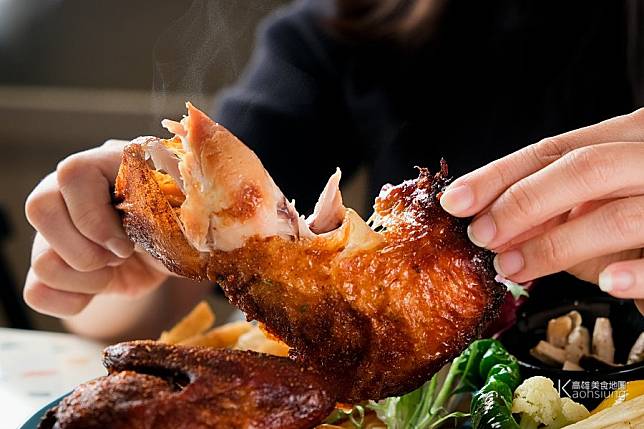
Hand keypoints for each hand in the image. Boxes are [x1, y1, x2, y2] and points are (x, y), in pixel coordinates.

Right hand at [24, 140, 170, 317]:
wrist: (169, 254)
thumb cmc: (181, 225)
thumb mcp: (188, 216)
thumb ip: (183, 211)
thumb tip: (180, 221)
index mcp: (107, 163)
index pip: (73, 175)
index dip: (97, 217)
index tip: (129, 242)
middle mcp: (68, 189)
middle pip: (41, 209)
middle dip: (90, 250)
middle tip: (123, 254)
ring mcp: (52, 226)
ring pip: (42, 260)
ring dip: (89, 278)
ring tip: (116, 266)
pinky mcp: (48, 261)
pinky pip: (38, 292)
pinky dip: (74, 300)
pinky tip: (101, 284)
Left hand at [439, 108, 643, 309]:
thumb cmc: (639, 227)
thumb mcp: (591, 211)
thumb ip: (547, 215)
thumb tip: (489, 228)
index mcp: (627, 137)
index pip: (552, 150)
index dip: (497, 175)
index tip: (455, 201)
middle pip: (583, 169)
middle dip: (522, 204)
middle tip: (482, 236)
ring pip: (615, 216)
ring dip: (554, 246)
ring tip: (514, 268)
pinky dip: (633, 273)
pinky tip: (607, 283)